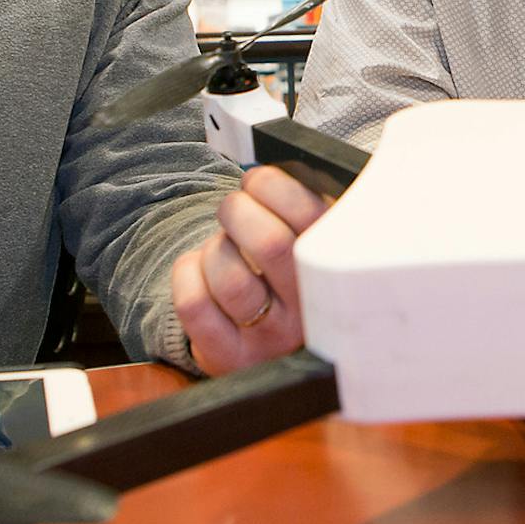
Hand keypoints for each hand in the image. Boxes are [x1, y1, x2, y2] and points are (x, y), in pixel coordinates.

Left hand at [171, 166, 325, 375]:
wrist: (278, 349)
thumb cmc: (293, 280)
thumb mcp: (319, 246)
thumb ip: (313, 208)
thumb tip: (275, 165)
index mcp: (336, 272)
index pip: (312, 218)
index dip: (275, 186)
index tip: (259, 180)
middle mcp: (310, 313)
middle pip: (270, 243)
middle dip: (239, 209)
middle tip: (235, 208)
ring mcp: (270, 340)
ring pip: (230, 276)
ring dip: (216, 247)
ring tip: (224, 247)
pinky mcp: (229, 357)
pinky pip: (194, 303)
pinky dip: (188, 273)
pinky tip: (201, 271)